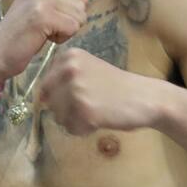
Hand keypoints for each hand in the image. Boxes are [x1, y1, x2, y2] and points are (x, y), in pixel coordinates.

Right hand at [0, 0, 88, 89]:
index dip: (68, 14)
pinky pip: (72, 28)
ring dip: (65, 31)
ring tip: (43, 35)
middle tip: (44, 31)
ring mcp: (41, 0)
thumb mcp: (38, 10)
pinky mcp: (44, 16)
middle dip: (68, 23)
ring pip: (78, 17)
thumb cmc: (20, 38)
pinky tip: (43, 40)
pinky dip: (61, 39)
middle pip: (80, 6)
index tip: (46, 22)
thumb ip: (59, 1)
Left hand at [39, 49, 162, 134]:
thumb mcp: (87, 71)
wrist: (145, 98)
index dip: (62, 96)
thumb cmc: (117, 86)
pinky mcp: (84, 111)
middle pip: (49, 102)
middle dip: (66, 110)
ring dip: (75, 120)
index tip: (84, 92)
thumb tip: (40, 99)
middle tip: (92, 104)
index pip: (45, 85)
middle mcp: (69, 69)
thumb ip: (63, 79)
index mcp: (68, 56)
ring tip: (97, 111)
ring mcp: (76, 90)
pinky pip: (71, 129)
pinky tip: (100, 119)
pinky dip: (84, 130)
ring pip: (58, 117)